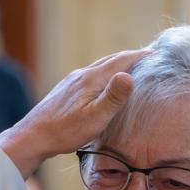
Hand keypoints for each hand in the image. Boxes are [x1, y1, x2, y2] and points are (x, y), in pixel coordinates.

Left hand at [0, 48, 150, 177]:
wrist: (32, 136)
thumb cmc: (65, 131)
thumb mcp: (95, 117)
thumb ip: (113, 97)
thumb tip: (129, 75)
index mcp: (91, 79)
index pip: (121, 61)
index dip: (140, 56)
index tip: (157, 52)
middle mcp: (81, 75)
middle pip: (110, 60)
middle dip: (130, 57)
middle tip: (148, 57)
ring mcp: (71, 81)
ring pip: (99, 67)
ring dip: (116, 64)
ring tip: (130, 68)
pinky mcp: (65, 90)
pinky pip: (90, 75)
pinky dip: (103, 74)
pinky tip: (102, 84)